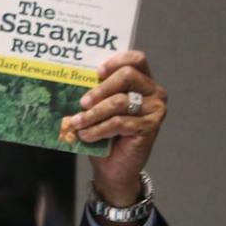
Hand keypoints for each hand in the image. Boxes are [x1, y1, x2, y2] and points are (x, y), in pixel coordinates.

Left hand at [70, 50, 166, 215]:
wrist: (113, 167)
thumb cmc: (105, 135)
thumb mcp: (98, 110)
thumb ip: (94, 95)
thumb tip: (70, 82)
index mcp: (142, 80)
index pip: (136, 59)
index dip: (116, 61)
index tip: (96, 72)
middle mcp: (153, 91)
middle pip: (128, 76)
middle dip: (100, 89)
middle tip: (82, 102)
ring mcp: (154, 109)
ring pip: (119, 102)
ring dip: (93, 113)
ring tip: (77, 123)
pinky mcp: (150, 126)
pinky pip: (120, 123)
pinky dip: (99, 129)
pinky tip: (86, 135)